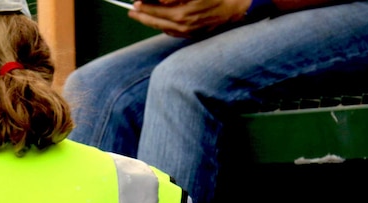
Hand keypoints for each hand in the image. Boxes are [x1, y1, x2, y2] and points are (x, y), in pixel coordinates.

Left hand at [129, 0, 252, 37]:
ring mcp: (188, 31)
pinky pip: (172, 32)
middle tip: (131, 10)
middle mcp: (184, 23)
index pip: (155, 8)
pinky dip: (162, 27)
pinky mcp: (193, 34)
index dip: (143, 4)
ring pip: (162, 27)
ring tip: (139, 15)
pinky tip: (157, 22)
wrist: (236, 7)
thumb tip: (160, 0)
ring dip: (149, 21)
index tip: (135, 2)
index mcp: (182, 11)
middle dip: (141, 14)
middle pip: (155, 20)